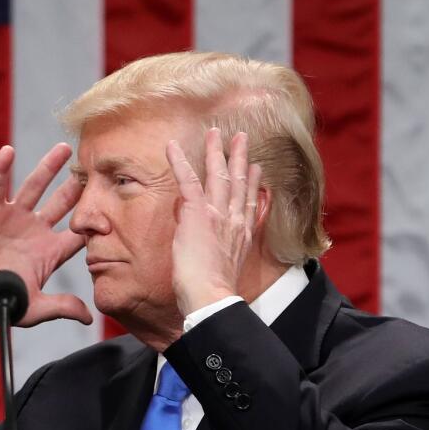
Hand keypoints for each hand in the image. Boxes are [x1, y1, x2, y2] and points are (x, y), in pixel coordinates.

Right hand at [0, 144, 92, 332]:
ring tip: (64, 149)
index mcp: (48, 252)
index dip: (95, 219)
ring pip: (33, 188)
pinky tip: (8, 152)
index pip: (78, 232)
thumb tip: (89, 317)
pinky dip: (0, 169)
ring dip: (47, 168)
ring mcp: (10, 219)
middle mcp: (33, 231)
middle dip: (77, 186)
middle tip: (94, 166)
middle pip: (61, 203)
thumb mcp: (34, 307)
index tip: (113, 201)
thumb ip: (62, 307)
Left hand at [166, 128, 262, 315]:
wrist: (211, 297)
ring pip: (218, 175)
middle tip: (242, 138)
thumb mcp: (226, 269)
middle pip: (239, 182)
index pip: (250, 203)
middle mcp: (234, 220)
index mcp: (241, 235)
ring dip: (216, 152)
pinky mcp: (197, 213)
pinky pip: (187, 180)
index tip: (256, 169)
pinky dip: (179, 161)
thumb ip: (222, 251)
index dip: (253, 184)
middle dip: (240, 158)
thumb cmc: (214, 292)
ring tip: (216, 133)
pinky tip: (171, 146)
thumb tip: (213, 244)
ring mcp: (217, 214)